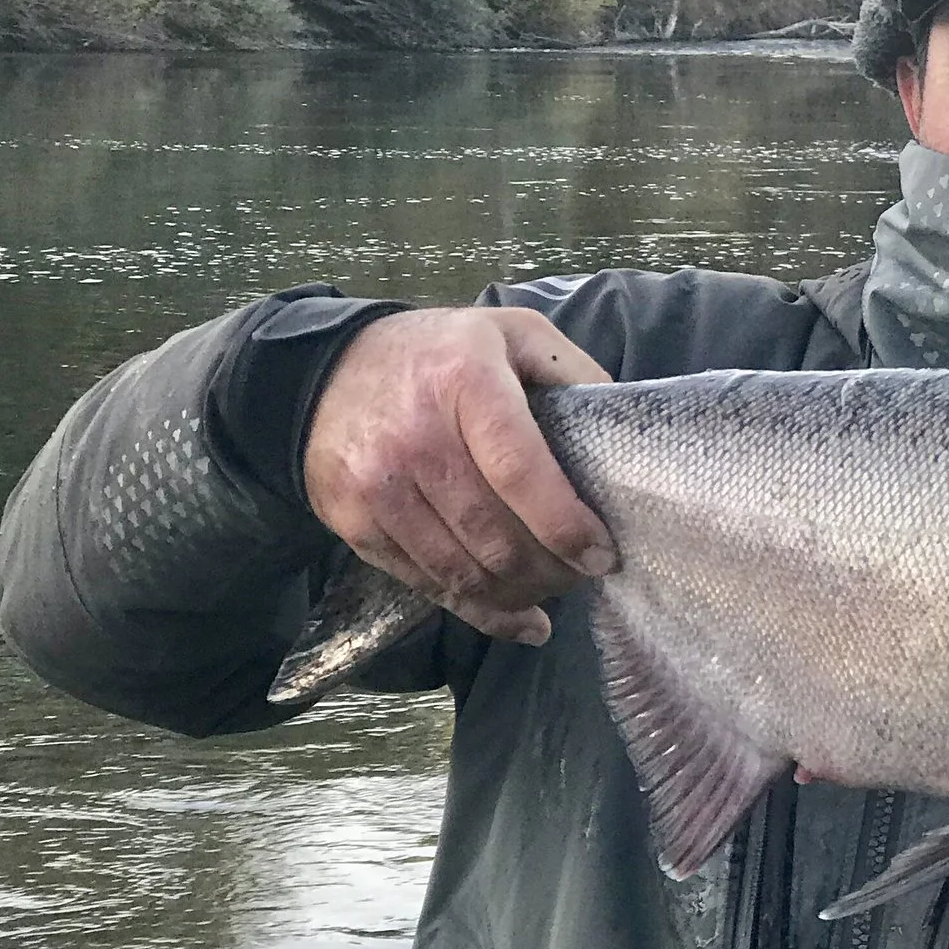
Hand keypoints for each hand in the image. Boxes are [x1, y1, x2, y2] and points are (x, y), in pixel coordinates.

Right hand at [303, 307, 616, 644]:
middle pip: (493, 534)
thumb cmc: (442, 353)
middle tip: (583, 575)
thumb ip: (572, 371)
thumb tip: (622, 428)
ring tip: (552, 592)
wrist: (325, 370)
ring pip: (461, 570)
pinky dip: (476, 610)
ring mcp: (377, 485)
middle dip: (551, 570)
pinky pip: (424, 583)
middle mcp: (415, 437)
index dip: (566, 525)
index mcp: (465, 382)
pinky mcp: (352, 521)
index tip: (602, 555)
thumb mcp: (514, 332)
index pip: (521, 472)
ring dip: (518, 595)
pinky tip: (515, 616)